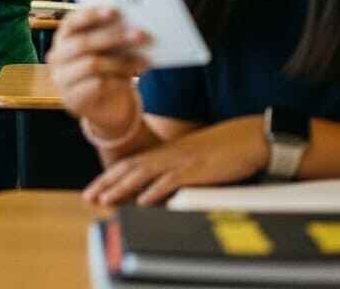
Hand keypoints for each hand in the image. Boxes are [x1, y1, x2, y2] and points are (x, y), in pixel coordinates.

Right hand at [47, 7, 148, 137]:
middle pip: (83, 43)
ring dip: (121, 61)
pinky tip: (134, 77)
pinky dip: (119, 79)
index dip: (91, 15)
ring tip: (143, 60)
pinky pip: (98, 85)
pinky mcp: (72, 99)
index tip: (115, 11)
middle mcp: (57, 58)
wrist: (106, 107)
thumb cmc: (107, 69)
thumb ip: (111, 36)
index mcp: (63, 39)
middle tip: (140, 35)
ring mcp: (62, 80)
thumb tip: (133, 23)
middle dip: (114, 37)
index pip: (71, 22)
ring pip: (92, 64)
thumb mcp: (107, 50)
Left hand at [84, 115, 267, 205]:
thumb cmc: (226, 149)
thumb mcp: (195, 159)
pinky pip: (171, 181)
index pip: (131, 164)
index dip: (110, 177)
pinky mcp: (196, 169)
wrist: (250, 137)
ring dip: (122, 188)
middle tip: (89, 197)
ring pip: (143, 174)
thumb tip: (160, 190)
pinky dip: (155, 191)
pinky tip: (142, 201)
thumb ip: (176, 171)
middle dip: (106, 183)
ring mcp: (181, 160)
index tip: (94, 190)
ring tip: (105, 200)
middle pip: (130, 167)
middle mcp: (169, 154)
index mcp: (167, 152)